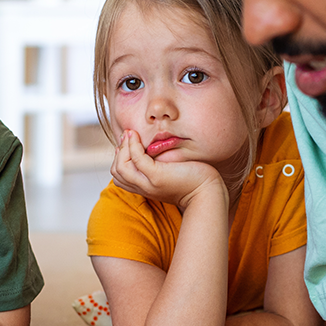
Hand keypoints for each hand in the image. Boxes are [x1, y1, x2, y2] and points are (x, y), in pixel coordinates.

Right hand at [110, 130, 225, 209]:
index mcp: (145, 187)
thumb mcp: (170, 170)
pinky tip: (137, 136)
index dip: (119, 157)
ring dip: (123, 147)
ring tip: (131, 134)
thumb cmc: (193, 178)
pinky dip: (133, 146)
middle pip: (117, 172)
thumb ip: (158, 163)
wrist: (207, 191)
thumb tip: (150, 146)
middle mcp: (144, 187)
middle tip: (127, 135)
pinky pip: (137, 160)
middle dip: (118, 151)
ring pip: (121, 167)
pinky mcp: (158, 177)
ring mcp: (149, 183)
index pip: (119, 175)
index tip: (127, 142)